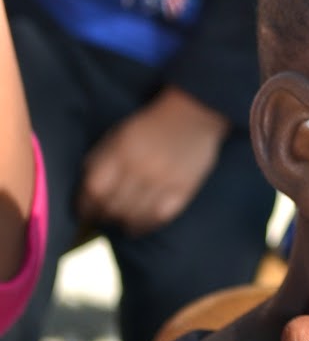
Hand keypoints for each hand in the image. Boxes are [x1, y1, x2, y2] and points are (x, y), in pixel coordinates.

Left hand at [77, 87, 228, 235]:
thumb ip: (100, 160)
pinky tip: (138, 225)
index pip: (93, 191)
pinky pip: (157, 219)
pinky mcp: (182, 191)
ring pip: (132, 218)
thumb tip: (85, 190)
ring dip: (121, 223)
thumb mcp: (117, 134)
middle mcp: (139, 169)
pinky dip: (143, 226)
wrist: (192, 114)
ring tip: (120, 221)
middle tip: (102, 217)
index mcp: (120, 152)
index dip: (84, 206)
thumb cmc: (149, 125)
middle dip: (102, 216)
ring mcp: (162, 182)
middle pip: (111, 207)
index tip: (84, 211)